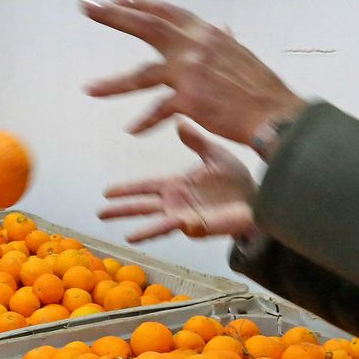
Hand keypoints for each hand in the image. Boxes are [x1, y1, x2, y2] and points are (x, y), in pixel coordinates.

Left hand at [82, 0, 306, 145]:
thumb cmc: (260, 88)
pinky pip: (158, 111)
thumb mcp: (240, 54)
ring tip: (89, 90)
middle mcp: (194, 46)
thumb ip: (224, 41)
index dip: (141, 3)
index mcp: (205, 33)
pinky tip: (132, 130)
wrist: (273, 113)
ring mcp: (189, 72)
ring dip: (112, 83)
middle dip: (113, 16)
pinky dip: (144, 122)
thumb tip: (223, 27)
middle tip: (87, 7)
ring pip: (141, 75)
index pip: (166, 12)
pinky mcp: (189, 100)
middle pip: (146, 25)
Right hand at [99, 122, 257, 242]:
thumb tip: (179, 122)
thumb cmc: (236, 181)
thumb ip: (196, 141)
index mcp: (176, 186)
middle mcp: (177, 204)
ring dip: (145, 231)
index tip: (107, 191)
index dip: (127, 189)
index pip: (145, 187)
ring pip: (161, 224)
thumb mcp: (214, 154)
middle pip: (144, 207)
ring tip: (128, 237)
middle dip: (122, 210)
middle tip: (100, 213)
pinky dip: (185, 228)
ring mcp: (188, 217)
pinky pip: (191, 228)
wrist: (257, 198)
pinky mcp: (203, 226)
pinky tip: (179, 225)